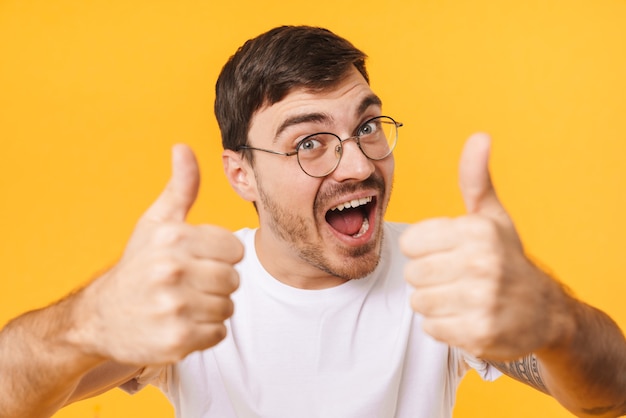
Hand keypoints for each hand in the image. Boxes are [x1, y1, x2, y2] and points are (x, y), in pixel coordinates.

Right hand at [74, 144, 243, 364]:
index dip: (221, 257)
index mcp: (173, 238)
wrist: (99, 317)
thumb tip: (184, 148)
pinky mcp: (176, 340)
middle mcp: (172, 270)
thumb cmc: (137, 265)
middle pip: (233, 280)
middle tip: (190, 285)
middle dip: (216, 283)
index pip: (235, 249)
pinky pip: (217, 333)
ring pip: (227, 307)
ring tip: (184, 303)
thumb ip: (180, 187)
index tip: (200, 260)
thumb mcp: (155, 222)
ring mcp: (173, 308)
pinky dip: (204, 332)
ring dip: (211, 308)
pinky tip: (181, 323)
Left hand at [399, 133, 570, 360]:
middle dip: (428, 277)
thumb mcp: (492, 216)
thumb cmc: (506, 258)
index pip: (410, 242)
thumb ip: (476, 179)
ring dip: (434, 302)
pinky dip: (444, 326)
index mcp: (477, 231)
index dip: (423, 249)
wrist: (545, 312)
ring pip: (418, 302)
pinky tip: (466, 317)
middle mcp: (481, 264)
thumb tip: (479, 136)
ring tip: (460, 297)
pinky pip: (431, 328)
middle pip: (412, 273)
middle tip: (454, 277)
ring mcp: (482, 301)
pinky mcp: (479, 334)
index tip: (445, 252)